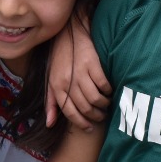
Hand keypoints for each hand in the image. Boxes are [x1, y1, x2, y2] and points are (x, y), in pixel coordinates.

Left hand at [45, 9, 110, 129]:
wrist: (68, 34)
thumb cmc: (60, 59)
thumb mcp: (51, 80)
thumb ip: (51, 103)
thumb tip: (50, 124)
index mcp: (56, 87)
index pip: (69, 111)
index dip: (80, 122)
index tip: (89, 127)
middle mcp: (67, 81)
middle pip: (84, 107)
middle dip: (95, 116)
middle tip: (101, 116)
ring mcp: (80, 72)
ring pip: (95, 98)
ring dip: (103, 105)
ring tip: (106, 104)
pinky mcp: (92, 64)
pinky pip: (103, 84)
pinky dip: (108, 90)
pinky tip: (109, 90)